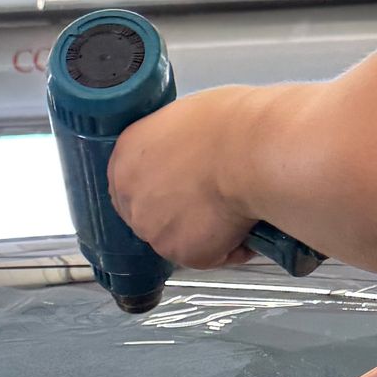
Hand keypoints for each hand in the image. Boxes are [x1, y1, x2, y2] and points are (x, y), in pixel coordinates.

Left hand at [106, 87, 262, 269]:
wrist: (250, 151)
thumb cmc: (229, 124)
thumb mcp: (184, 119)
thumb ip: (172, 148)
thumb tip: (188, 160)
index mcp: (126, 157)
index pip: (131, 185)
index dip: (160, 189)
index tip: (181, 189)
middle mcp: (131, 197)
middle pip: (149, 217)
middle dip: (178, 214)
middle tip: (210, 200)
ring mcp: (154, 230)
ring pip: (177, 240)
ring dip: (202, 232)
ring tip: (233, 209)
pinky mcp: (182, 254)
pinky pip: (208, 256)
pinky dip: (228, 247)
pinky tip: (243, 223)